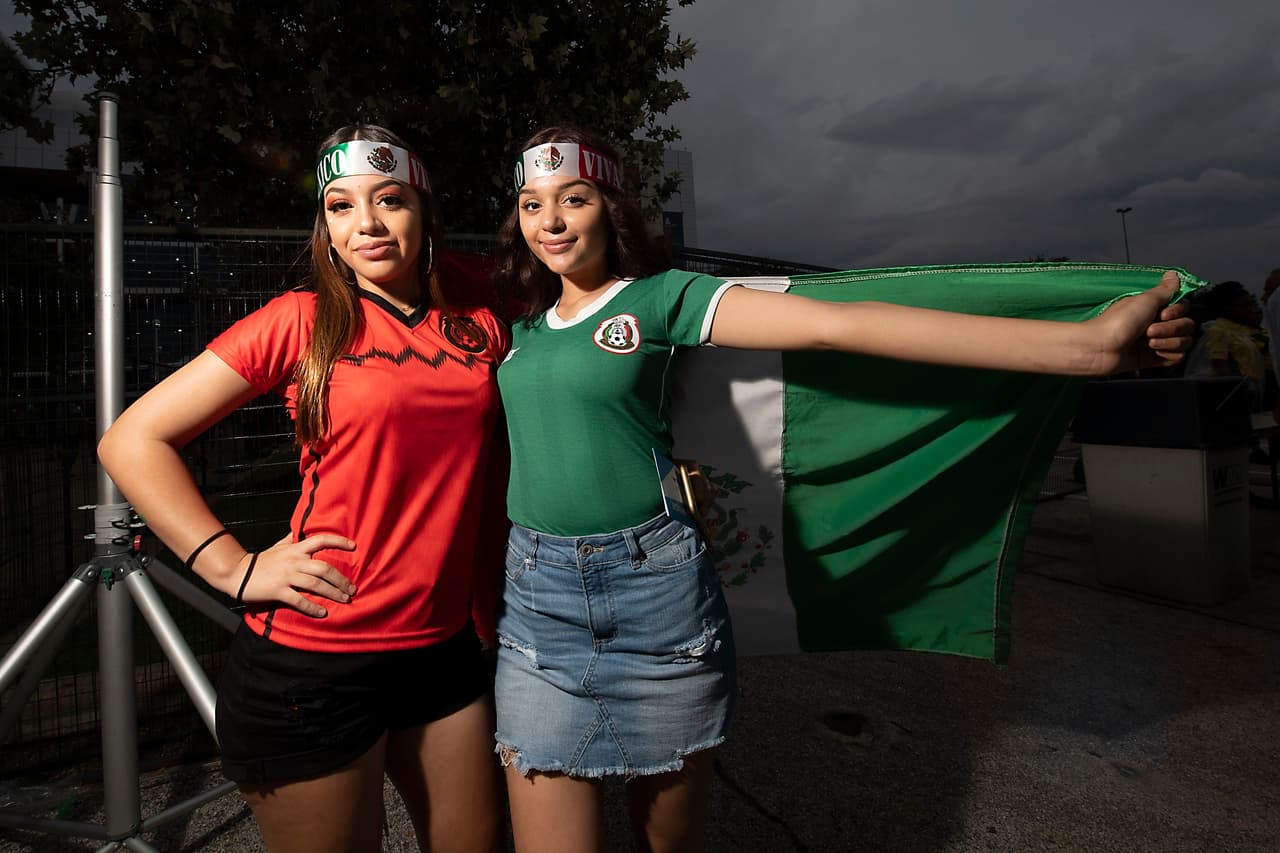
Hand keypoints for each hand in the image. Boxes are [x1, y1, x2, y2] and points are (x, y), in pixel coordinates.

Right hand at [235, 533, 356, 617]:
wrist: (238, 573)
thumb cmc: (261, 560)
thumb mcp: (278, 546)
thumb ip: (291, 539)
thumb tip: (300, 530)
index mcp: (295, 548)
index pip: (320, 540)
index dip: (338, 541)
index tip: (354, 546)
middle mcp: (294, 561)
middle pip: (324, 568)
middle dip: (341, 579)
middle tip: (352, 588)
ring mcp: (286, 576)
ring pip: (316, 585)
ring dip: (333, 593)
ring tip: (344, 599)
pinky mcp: (278, 591)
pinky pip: (299, 600)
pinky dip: (312, 607)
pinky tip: (322, 612)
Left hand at [1091, 271, 1195, 373]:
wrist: (1101, 348)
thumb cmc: (1118, 322)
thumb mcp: (1144, 300)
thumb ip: (1164, 289)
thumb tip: (1173, 274)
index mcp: (1154, 308)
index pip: (1184, 308)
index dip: (1178, 311)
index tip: (1163, 313)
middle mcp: (1158, 323)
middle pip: (1187, 325)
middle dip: (1171, 328)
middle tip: (1149, 330)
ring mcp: (1157, 341)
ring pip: (1184, 341)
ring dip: (1169, 342)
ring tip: (1149, 343)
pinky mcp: (1155, 359)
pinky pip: (1177, 357)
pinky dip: (1168, 354)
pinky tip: (1154, 352)